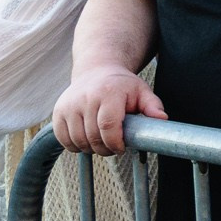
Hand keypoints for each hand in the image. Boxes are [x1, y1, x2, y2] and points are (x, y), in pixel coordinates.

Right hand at [49, 66, 163, 153]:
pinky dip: (75, 145)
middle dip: (105, 149)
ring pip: (78, 141)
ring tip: (101, 142)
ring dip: (91, 148)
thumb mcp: (141, 91)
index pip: (108, 125)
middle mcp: (85, 98)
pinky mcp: (58, 112)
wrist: (96, 71)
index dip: (115, 142)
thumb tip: (162, 119)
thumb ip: (152, 105)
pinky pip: (64, 139)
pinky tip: (86, 139)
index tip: (121, 148)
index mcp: (108, 93)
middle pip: (93, 137)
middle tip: (113, 147)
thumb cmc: (121, 85)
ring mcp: (69, 105)